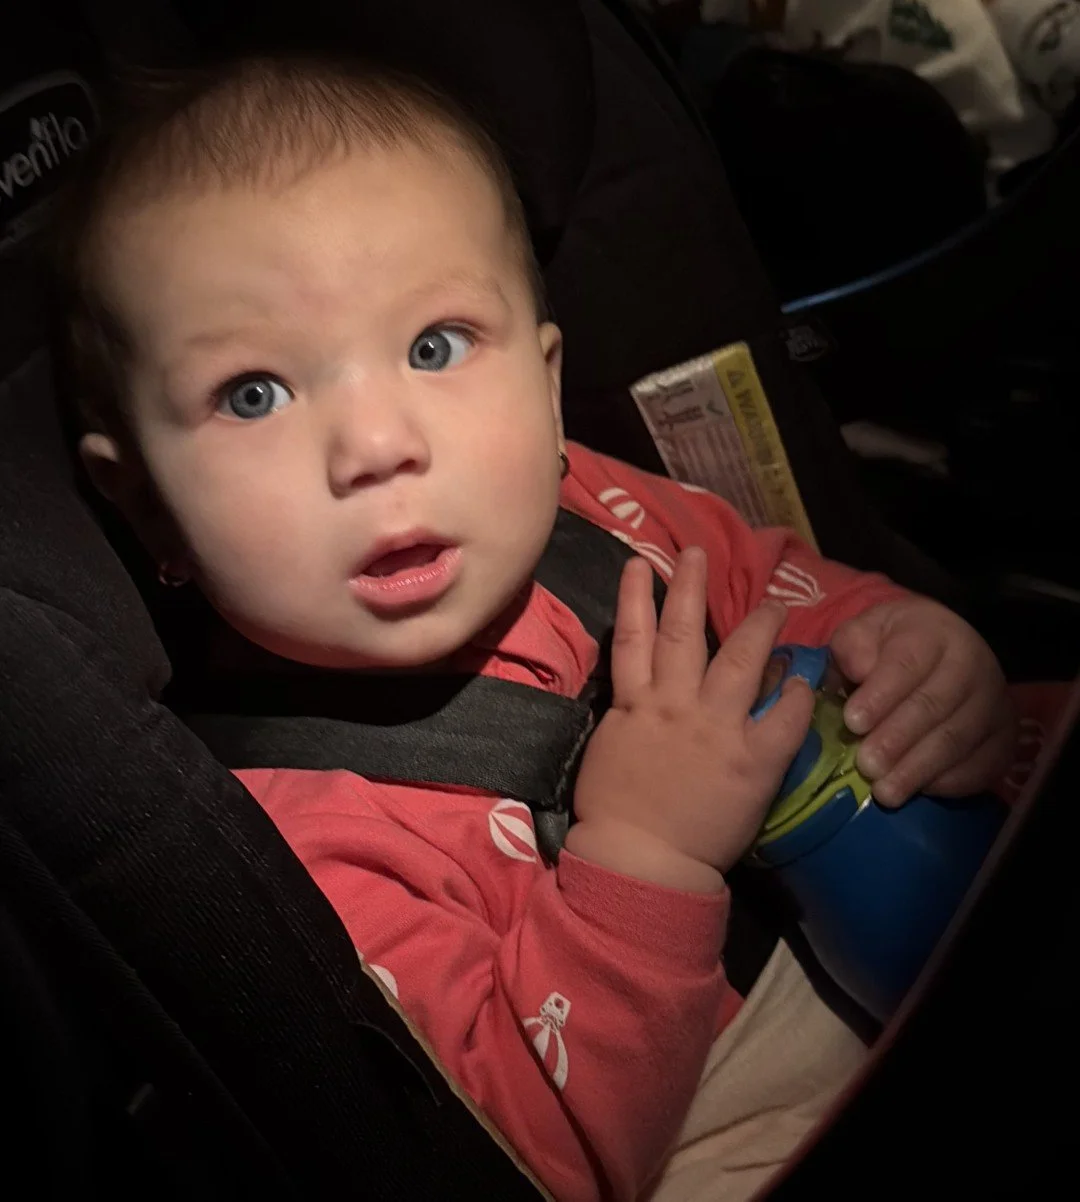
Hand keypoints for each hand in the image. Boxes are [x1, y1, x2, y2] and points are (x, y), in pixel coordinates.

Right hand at [567, 548, 815, 888]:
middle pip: (685, 634)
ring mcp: (716, 730)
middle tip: (701, 553)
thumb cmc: (613, 814)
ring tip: (773, 604)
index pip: (633, 638)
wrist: (639, 861)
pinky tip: (803, 678)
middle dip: (692, 589)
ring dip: (758, 628)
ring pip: (740, 663)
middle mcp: (675, 706)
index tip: (643, 563)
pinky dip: (794, 695)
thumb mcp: (610, 751)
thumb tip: (643, 695)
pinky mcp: (751, 760)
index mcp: (635, 706)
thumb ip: (630, 717)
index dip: (637, 596)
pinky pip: (781, 718)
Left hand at [830, 597, 1015, 806]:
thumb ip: (853, 647)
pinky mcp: (1005, 736)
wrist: (944, 654)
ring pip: (957, 739)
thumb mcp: (864, 634)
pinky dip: (951, 782)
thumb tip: (859, 670)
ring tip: (885, 791)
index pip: (907, 664)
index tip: (853, 722)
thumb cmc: (890, 648)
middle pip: (934, 705)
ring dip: (919, 768)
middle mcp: (973, 664)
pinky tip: (920, 792)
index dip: (880, 695)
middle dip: (897, 739)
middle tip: (866, 765)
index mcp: (933, 633)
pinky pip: (984, 764)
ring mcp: (995, 701)